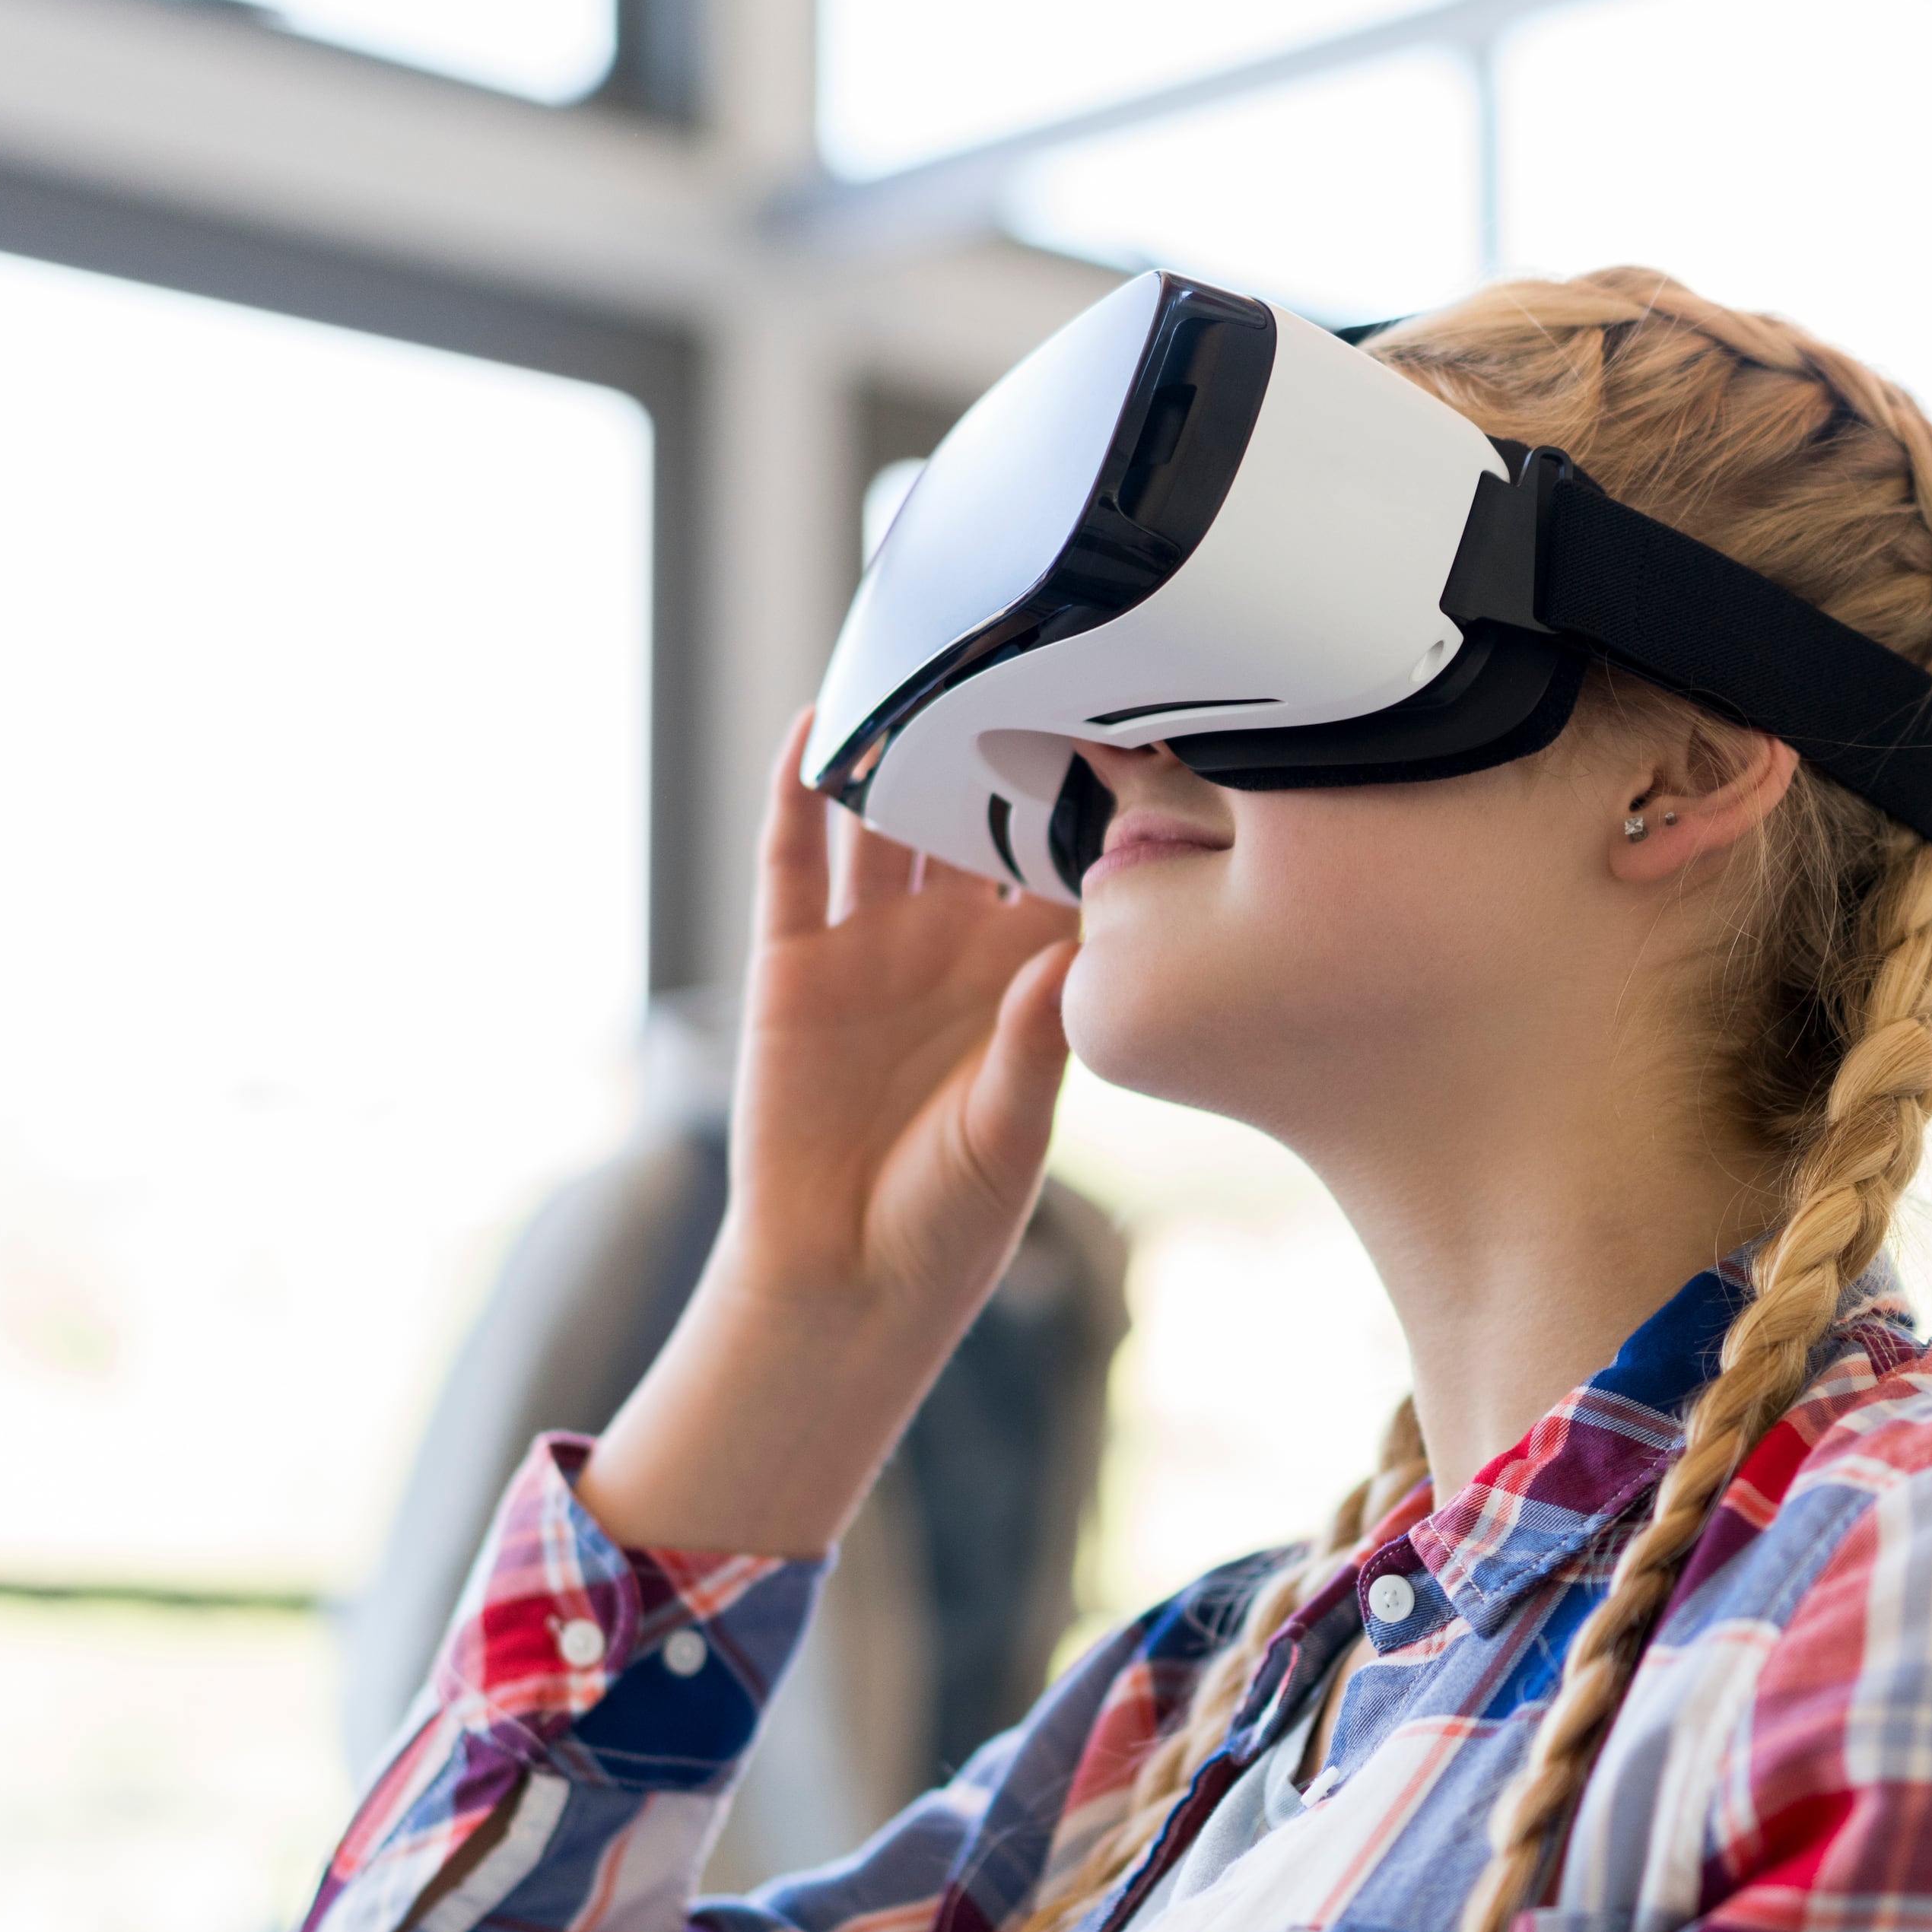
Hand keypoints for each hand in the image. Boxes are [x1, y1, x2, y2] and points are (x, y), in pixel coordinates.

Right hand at [576, 714, 1078, 1554]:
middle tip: (1036, 648)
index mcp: (1028, 977)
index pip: (1067, 864)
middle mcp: (953, 945)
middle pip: (978, 816)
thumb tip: (1062, 961)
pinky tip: (820, 721)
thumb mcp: (1012, 1132)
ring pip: (889, 818)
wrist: (845, 1283)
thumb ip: (1034, 1045)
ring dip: (904, 744)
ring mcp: (871, 946)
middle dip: (1003, 741)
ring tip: (924, 652)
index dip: (1096, 798)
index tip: (1138, 721)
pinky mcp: (793, 961)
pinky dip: (800, 790)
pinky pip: (793, 857)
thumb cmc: (953, 1220)